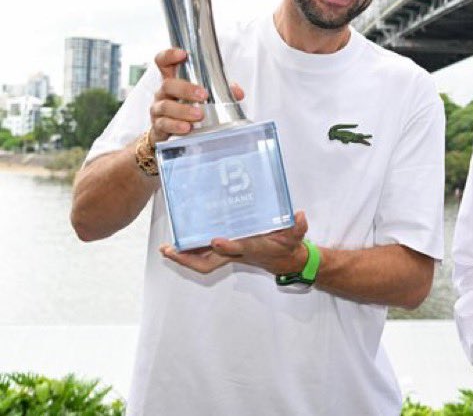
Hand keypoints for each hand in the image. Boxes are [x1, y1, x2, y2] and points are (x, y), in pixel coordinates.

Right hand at [149, 48, 244, 142]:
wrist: (172, 130)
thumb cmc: (190, 106)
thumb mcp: (205, 95)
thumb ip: (221, 91)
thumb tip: (238, 92)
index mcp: (173, 79)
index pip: (164, 61)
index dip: (170, 55)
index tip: (183, 54)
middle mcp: (163, 92)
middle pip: (168, 84)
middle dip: (186, 89)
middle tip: (203, 95)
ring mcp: (158, 108)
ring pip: (166, 106)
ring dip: (183, 110)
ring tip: (199, 115)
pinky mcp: (159, 125)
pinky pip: (164, 124)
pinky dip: (176, 126)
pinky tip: (187, 128)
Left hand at [160, 211, 309, 274]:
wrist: (286, 261)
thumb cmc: (287, 247)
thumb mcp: (296, 236)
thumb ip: (298, 227)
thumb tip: (299, 215)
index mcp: (253, 248)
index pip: (240, 248)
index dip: (229, 245)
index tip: (216, 240)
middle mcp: (237, 253)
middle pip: (208, 263)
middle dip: (188, 259)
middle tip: (170, 250)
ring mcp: (229, 254)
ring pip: (202, 260)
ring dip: (183, 256)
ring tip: (166, 247)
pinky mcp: (226, 251)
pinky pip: (203, 254)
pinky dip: (189, 250)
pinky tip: (177, 241)